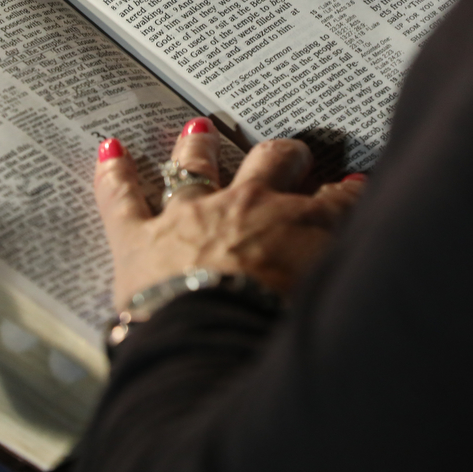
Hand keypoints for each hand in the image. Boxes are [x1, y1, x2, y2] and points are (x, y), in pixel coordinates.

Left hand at [93, 118, 364, 307]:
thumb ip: (342, 273)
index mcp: (299, 227)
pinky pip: (122, 197)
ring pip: (194, 167)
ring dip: (197, 147)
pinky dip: (114, 174)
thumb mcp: (330, 298)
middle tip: (290, 153)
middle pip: (270, 164)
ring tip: (198, 129)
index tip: (353, 190)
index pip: (335, 203)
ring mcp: (190, 216)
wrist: (214, 342)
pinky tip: (109, 150)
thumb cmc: (275, 332)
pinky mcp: (138, 237)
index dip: (347, 195)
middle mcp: (246, 207)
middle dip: (283, 156)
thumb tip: (363, 270)